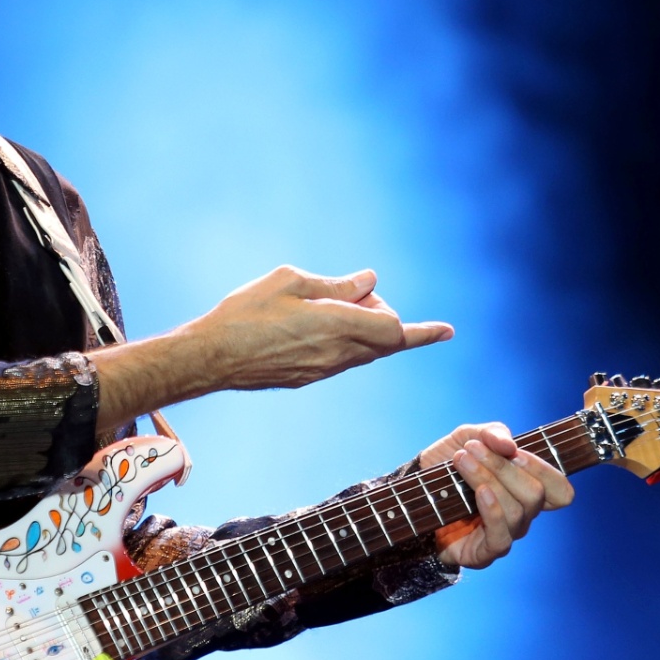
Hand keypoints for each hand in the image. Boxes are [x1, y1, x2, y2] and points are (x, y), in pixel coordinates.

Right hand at [189, 266, 452, 390]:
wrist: (212, 357)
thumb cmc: (246, 311)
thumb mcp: (290, 280)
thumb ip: (335, 284)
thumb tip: (370, 281)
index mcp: (336, 324)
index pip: (395, 331)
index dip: (420, 329)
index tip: (447, 331)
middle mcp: (337, 353)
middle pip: (385, 341)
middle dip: (382, 315)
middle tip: (355, 293)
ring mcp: (323, 371)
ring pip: (365, 353)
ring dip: (364, 329)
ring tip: (330, 305)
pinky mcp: (308, 378)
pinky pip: (343, 360)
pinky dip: (344, 341)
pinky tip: (313, 325)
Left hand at [418, 423, 571, 569]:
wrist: (411, 493)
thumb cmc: (446, 467)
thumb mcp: (467, 438)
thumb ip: (491, 433)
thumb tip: (509, 445)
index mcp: (525, 490)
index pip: (560, 490)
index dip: (545, 469)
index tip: (514, 451)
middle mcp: (521, 515)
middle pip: (536, 495)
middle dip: (503, 466)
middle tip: (472, 449)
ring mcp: (505, 535)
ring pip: (517, 510)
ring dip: (488, 479)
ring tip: (461, 461)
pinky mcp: (484, 553)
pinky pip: (501, 536)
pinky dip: (493, 510)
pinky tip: (479, 492)